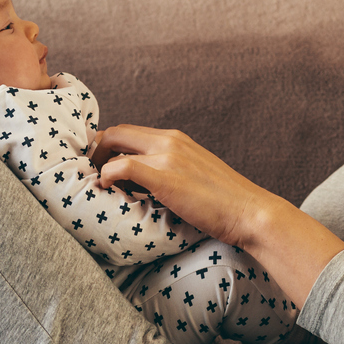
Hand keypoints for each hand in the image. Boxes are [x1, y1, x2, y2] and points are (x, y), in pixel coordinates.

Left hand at [92, 124, 343, 307]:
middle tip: (92, 177)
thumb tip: (151, 190)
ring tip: (97, 187)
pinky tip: (107, 192)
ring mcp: (166, 155)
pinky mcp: (164, 175)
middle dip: (97, 152)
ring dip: (98, 164)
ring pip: (114, 142)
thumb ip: (174, 174)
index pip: (130, 132)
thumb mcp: (197, 178)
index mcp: (177, 139)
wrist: (251, 212)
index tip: (102, 168)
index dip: (110, 148)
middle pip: (116, 131)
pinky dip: (107, 177)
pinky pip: (120, 167)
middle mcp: (170, 140)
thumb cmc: (227, 205)